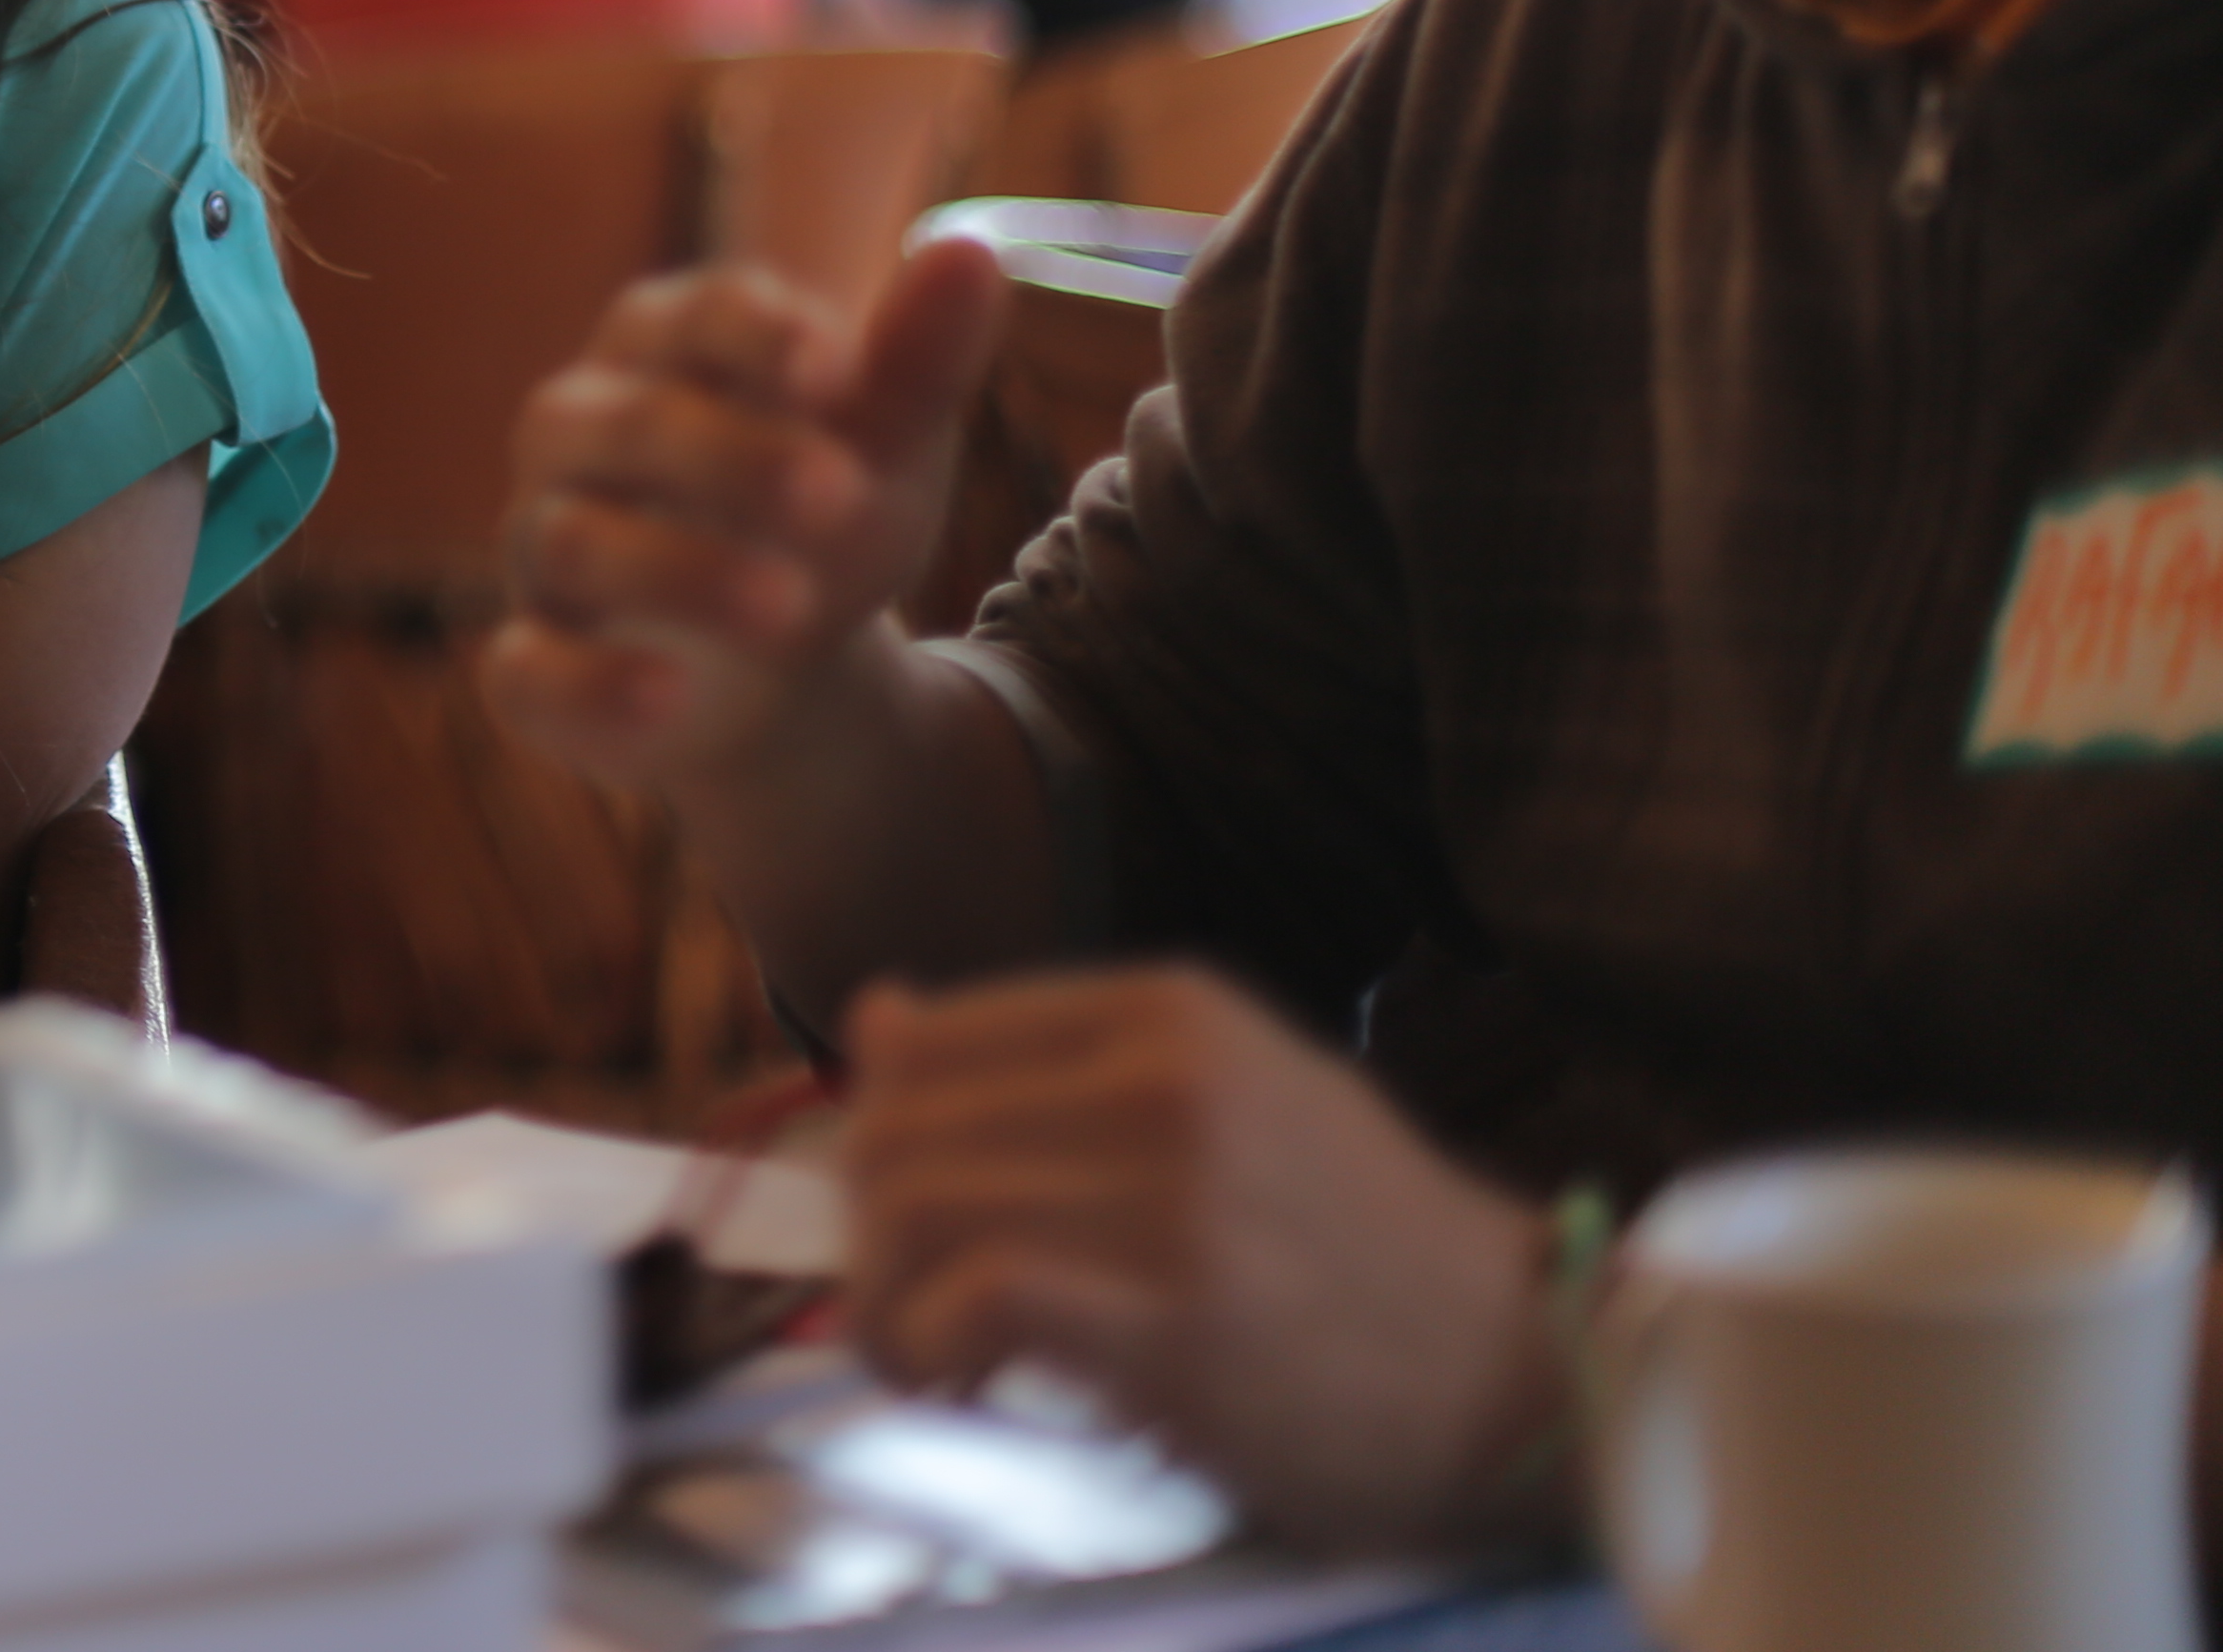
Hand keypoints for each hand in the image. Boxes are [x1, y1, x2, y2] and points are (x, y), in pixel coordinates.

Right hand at [483, 239, 1009, 792]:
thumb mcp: (886, 440)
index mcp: (658, 351)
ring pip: (573, 540)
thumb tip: (972, 253)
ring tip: (792, 609)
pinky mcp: (535, 665)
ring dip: (679, 570)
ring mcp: (544, 547)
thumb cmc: (820, 511)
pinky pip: (526, 671)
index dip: (753, 336)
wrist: (779, 663)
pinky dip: (588, 684)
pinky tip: (670, 696)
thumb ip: (919, 358)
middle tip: (840, 493)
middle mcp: (578, 435)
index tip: (840, 368)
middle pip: (627, 425)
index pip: (686, 316)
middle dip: (730, 456)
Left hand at [839, 967, 1554, 1550]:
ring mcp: (1174, 1200)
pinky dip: (926, 1347)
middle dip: (864, 1234)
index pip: (925, 1040)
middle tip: (903, 1308)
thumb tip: (874, 1019)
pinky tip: (961, 1384)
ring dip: (880, 1301)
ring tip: (925, 1357)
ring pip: (914, 1210)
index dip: (877, 1137)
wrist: (1530, 1377)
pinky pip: (973, 1299)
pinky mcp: (1177, 1324)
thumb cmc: (1365, 1250)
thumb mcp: (1224, 1100)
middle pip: (899, 1130)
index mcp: (1171, 1010)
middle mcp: (1164, 1080)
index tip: (902, 1222)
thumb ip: (1052, 1062)